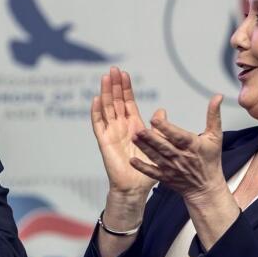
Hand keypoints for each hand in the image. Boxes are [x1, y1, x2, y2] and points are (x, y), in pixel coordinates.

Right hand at [91, 67, 155, 197]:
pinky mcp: (104, 142)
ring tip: (106, 77)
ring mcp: (111, 133)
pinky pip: (99, 125)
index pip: (128, 102)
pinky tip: (96, 99)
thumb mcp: (157, 145)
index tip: (125, 74)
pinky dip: (96, 112)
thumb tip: (161, 110)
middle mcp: (121, 127)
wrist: (135, 187)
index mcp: (134, 126)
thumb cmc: (147, 170)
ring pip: (107, 109)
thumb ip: (158, 128)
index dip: (126, 88)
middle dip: (115, 85)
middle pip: (116, 101)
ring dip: (106, 93)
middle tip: (114, 69)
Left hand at [131, 95, 224, 203]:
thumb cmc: (210, 160)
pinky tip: (133, 161)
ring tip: (133, 137)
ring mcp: (172, 168)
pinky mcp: (165, 177)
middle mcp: (181, 157)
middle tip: (138, 129)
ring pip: (156, 157)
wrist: (207, 187)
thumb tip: (218, 97)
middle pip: (164, 146)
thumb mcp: (215, 136)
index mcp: (192, 145)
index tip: (156, 118)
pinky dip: (143, 168)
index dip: (166, 127)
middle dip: (151, 138)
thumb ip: (214, 115)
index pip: (177, 135)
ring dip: (144, 148)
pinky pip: (152, 172)